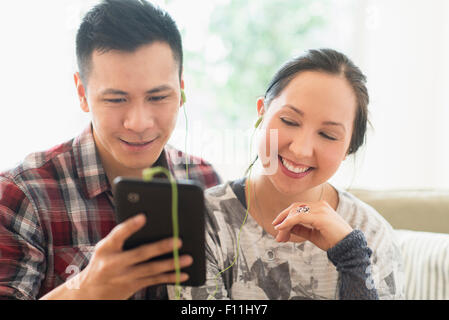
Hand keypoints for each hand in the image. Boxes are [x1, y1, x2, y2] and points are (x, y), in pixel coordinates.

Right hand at [49, 214, 192, 299]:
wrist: (89, 292)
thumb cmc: (102, 262)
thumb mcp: (105, 247)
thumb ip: (122, 236)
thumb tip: (148, 221)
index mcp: (106, 248)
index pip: (118, 234)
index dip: (130, 225)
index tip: (143, 216)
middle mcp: (114, 263)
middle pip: (141, 254)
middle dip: (161, 247)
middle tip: (178, 241)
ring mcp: (125, 276)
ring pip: (152, 269)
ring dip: (172, 264)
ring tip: (187, 258)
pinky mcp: (133, 286)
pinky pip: (154, 280)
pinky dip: (170, 277)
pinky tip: (183, 274)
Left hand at [272, 200, 352, 250]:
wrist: (348, 248)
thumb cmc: (333, 241)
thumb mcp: (312, 234)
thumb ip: (300, 228)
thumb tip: (287, 226)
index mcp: (319, 207)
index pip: (298, 208)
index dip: (286, 217)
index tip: (278, 227)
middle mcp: (320, 205)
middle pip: (295, 207)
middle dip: (283, 219)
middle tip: (276, 231)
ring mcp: (320, 209)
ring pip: (295, 211)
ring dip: (284, 223)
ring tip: (279, 235)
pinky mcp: (319, 216)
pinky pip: (299, 216)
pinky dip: (288, 221)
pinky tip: (281, 227)